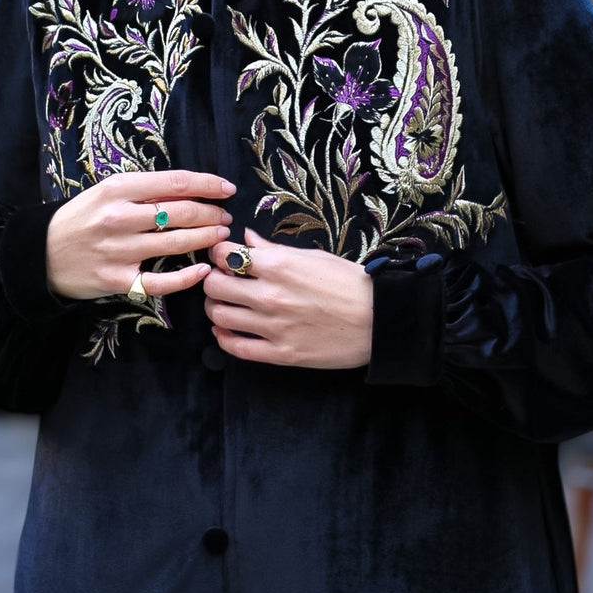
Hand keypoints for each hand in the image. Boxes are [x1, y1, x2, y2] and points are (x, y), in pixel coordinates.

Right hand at [45, 170, 235, 300]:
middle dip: (211, 213)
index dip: (207, 185)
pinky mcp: (118, 280)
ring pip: (176, 242)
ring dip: (206, 238)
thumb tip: (188, 188)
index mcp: (118, 189)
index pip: (175, 182)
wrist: (42, 253)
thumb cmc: (81, 219)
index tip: (226, 188)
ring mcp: (119, 250)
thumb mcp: (106, 192)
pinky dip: (186, 277)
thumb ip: (143, 190)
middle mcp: (119, 217)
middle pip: (180, 212)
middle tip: (225, 216)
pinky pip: (161, 281)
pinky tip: (203, 270)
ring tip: (220, 235)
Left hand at [203, 227, 373, 369]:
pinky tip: (226, 331)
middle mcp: (270, 295)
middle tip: (220, 281)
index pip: (224, 256)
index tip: (221, 257)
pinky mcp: (281, 354)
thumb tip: (247, 238)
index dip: (218, 255)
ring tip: (223, 305)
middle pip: (214, 287)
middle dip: (212, 281)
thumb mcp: (313, 256)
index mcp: (278, 266)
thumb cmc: (349, 283)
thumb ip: (273, 249)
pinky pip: (237, 348)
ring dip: (215, 309)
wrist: (380, 319)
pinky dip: (224, 339)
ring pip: (219, 317)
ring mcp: (274, 327)